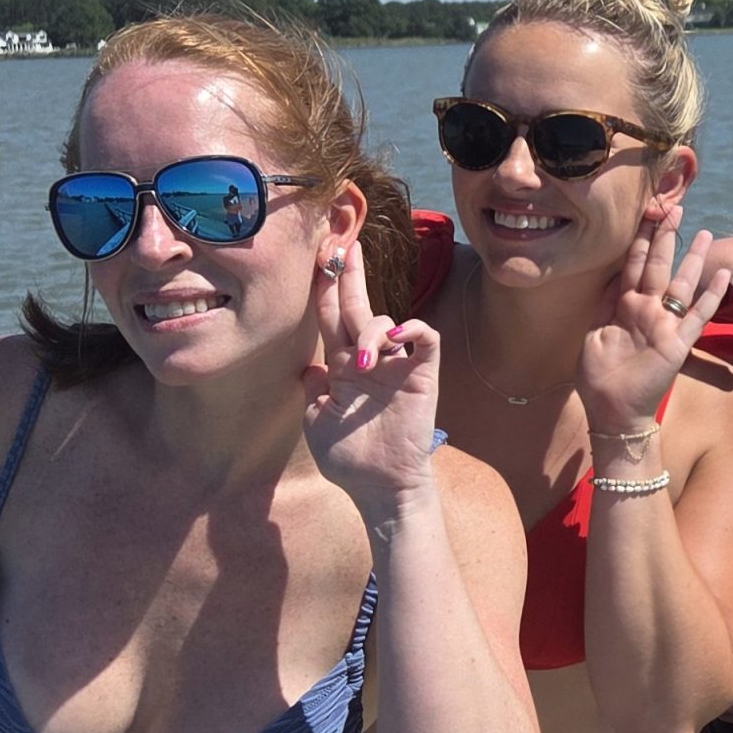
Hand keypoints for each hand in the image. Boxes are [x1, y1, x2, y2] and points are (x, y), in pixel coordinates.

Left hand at [302, 241, 443, 516]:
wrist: (380, 488)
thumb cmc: (349, 460)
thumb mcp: (316, 422)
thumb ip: (312, 391)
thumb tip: (307, 367)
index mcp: (341, 367)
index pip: (330, 319)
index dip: (324, 290)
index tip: (318, 260)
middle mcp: (369, 360)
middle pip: (356, 306)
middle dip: (348, 275)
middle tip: (342, 245)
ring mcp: (396, 366)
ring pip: (384, 321)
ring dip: (370, 332)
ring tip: (362, 363)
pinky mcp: (422, 375)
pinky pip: (425, 340)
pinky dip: (413, 330)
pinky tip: (398, 337)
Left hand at [578, 206, 732, 427]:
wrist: (613, 414)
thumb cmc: (599, 378)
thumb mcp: (592, 335)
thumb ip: (602, 305)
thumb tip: (608, 275)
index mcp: (622, 305)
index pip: (632, 263)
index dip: (638, 238)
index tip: (645, 212)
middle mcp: (646, 310)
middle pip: (657, 265)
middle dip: (664, 236)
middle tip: (673, 207)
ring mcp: (664, 325)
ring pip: (680, 284)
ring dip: (692, 259)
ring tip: (703, 232)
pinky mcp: (677, 344)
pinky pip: (696, 317)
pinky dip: (710, 297)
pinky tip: (721, 276)